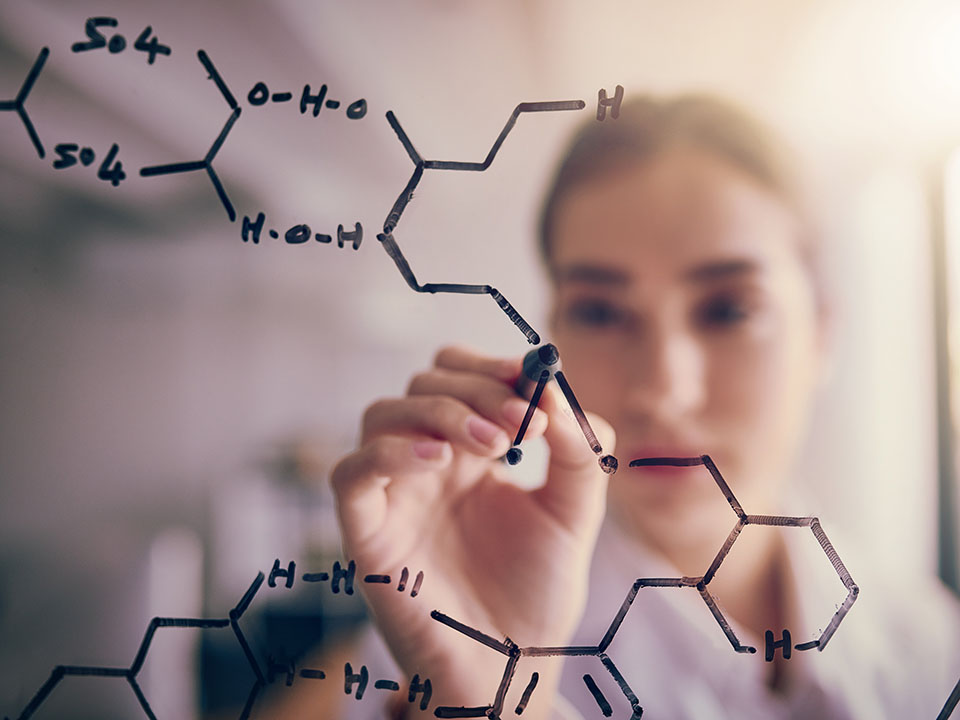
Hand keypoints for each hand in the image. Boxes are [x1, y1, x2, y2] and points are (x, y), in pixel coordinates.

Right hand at [331, 345, 613, 714]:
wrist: (513, 667)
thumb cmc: (537, 593)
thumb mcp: (575, 513)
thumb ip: (577, 452)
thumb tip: (557, 393)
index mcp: (469, 453)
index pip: (458, 375)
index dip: (490, 365)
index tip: (533, 374)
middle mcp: (426, 464)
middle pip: (423, 384)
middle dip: (476, 389)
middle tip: (521, 423)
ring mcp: (394, 496)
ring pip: (381, 413)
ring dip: (441, 413)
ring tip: (494, 446)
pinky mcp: (367, 533)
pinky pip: (350, 474)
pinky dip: (388, 453)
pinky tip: (438, 461)